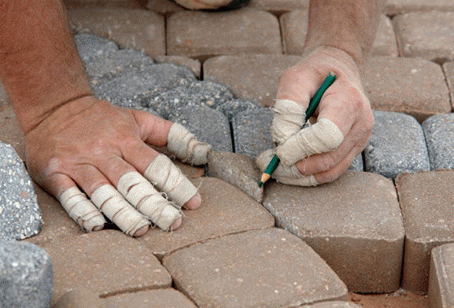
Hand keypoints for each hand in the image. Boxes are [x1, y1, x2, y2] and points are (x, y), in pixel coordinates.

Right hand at [24, 96, 210, 236]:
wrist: (55, 107)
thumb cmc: (103, 118)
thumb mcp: (140, 119)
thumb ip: (173, 134)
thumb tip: (204, 151)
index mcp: (126, 139)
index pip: (156, 165)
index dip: (176, 185)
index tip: (193, 203)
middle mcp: (104, 152)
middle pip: (132, 182)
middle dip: (154, 205)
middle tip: (172, 223)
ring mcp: (79, 163)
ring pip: (104, 191)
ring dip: (122, 212)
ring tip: (141, 229)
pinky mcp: (56, 173)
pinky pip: (69, 195)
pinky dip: (82, 210)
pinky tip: (96, 225)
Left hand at [257, 46, 372, 185]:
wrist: (340, 70)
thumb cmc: (315, 74)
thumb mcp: (295, 78)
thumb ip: (288, 107)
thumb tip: (283, 140)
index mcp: (348, 100)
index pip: (327, 136)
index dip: (300, 147)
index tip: (279, 149)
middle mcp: (361, 122)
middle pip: (329, 158)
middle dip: (296, 165)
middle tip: (272, 162)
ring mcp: (361, 138)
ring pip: (331, 171)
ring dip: (301, 175)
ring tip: (279, 168)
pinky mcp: (355, 149)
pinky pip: (333, 171)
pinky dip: (310, 175)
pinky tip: (293, 168)